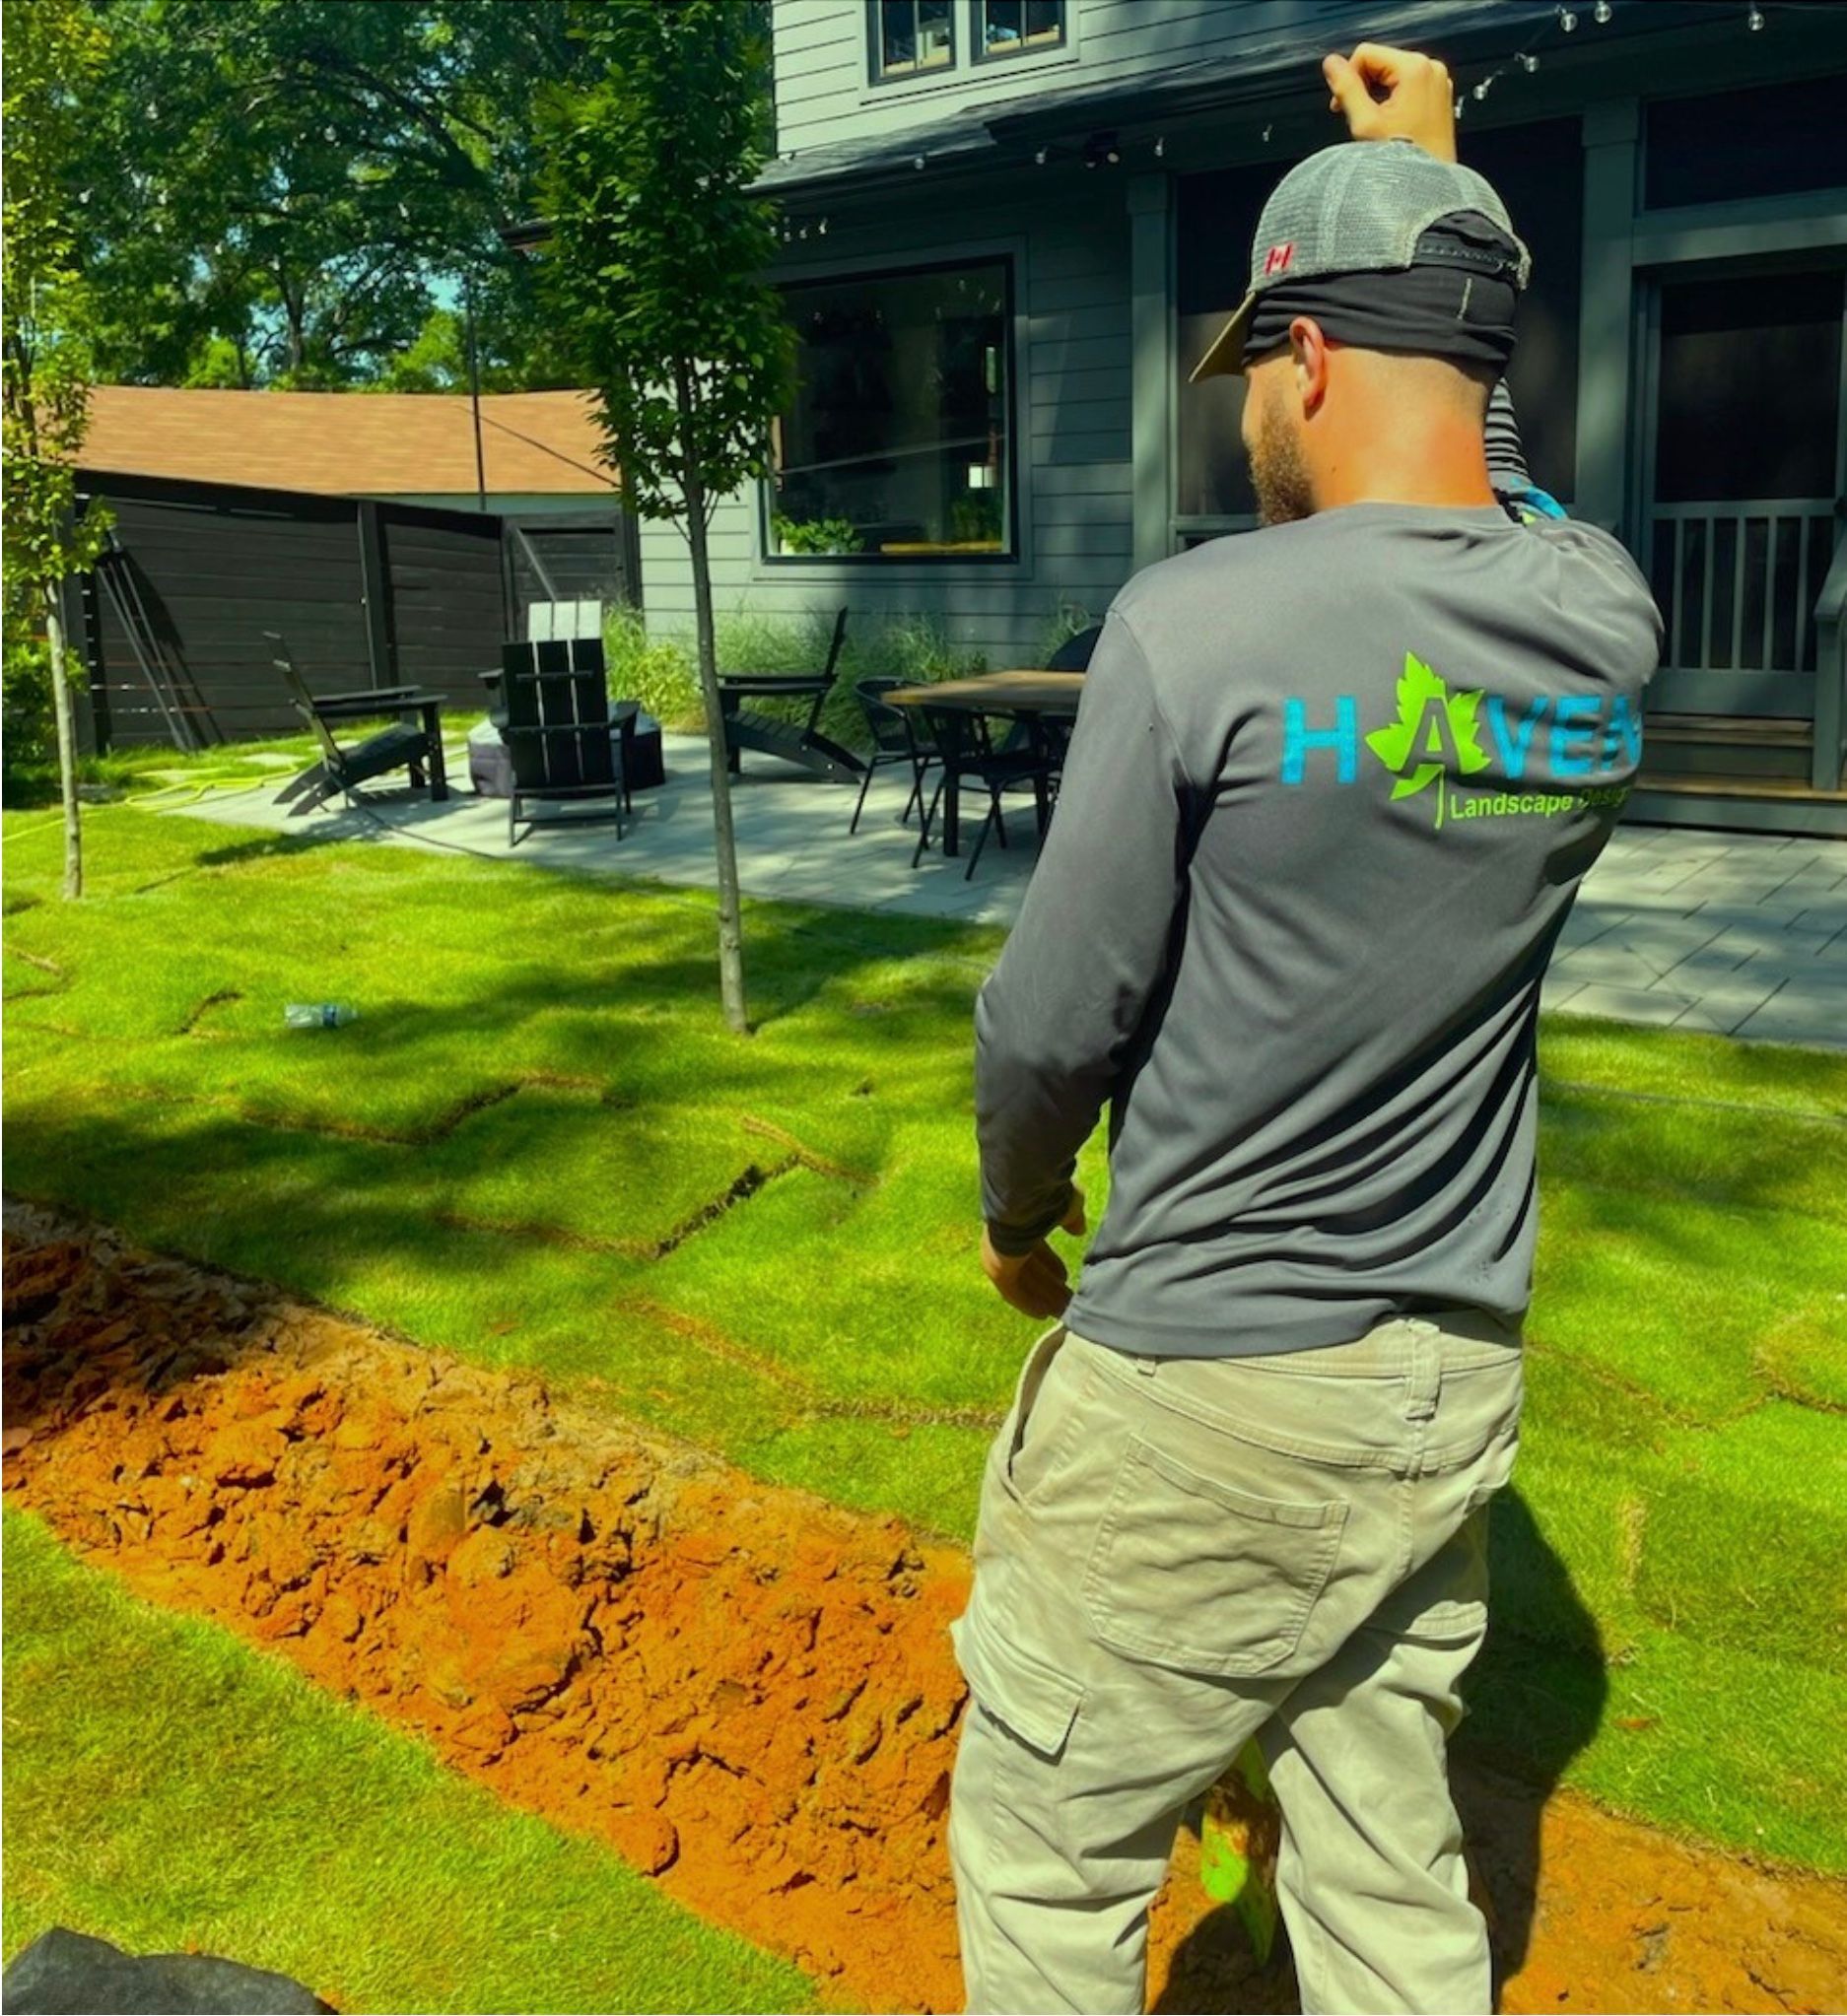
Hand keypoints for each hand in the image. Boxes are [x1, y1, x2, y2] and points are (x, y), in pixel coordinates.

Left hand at [981, 1186, 1087, 1319]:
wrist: (1024, 1198)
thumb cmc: (1047, 1197)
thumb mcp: (1067, 1206)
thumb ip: (1072, 1218)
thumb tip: (1079, 1229)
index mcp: (1019, 1221)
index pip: (1034, 1248)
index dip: (1050, 1263)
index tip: (1064, 1276)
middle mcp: (1004, 1239)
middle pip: (1029, 1269)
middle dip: (1049, 1286)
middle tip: (1067, 1301)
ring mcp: (998, 1255)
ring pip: (1023, 1282)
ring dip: (1042, 1297)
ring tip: (1062, 1311)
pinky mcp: (996, 1269)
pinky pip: (1013, 1292)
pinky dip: (1028, 1303)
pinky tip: (1044, 1314)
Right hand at [1324, 44, 1455, 161]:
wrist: (1428, 191)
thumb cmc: (1403, 163)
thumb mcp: (1365, 122)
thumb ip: (1346, 88)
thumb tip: (1330, 63)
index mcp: (1415, 69)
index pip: (1366, 54)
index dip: (1348, 77)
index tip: (1340, 106)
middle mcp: (1431, 69)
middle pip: (1381, 62)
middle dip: (1363, 86)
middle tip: (1355, 117)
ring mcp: (1438, 82)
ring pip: (1393, 74)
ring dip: (1376, 95)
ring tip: (1373, 124)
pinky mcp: (1440, 96)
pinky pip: (1408, 87)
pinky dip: (1393, 100)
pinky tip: (1389, 125)